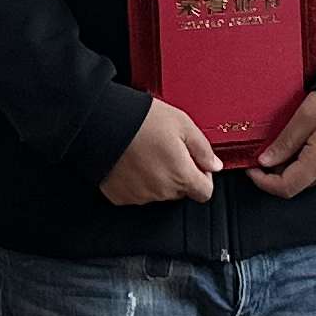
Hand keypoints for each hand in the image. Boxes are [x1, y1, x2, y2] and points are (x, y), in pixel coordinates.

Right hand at [99, 96, 224, 207]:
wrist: (100, 123)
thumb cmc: (141, 120)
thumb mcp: (182, 123)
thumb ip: (203, 148)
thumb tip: (215, 166)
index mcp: (181, 175)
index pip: (204, 193)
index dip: (203, 177)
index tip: (194, 162)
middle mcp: (162, 191)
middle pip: (180, 192)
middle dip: (179, 174)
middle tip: (166, 150)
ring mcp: (140, 196)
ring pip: (158, 192)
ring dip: (157, 178)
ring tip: (145, 152)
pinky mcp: (120, 196)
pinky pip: (136, 193)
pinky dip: (137, 181)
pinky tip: (131, 162)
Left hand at [248, 88, 315, 198]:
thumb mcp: (306, 114)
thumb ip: (285, 141)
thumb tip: (265, 161)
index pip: (286, 187)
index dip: (264, 182)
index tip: (253, 169)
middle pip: (300, 182)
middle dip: (282, 168)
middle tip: (276, 146)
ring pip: (314, 178)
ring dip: (301, 164)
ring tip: (303, 138)